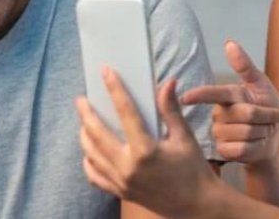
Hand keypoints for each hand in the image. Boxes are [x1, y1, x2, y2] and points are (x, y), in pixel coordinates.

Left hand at [76, 68, 220, 217]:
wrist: (197, 205)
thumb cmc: (193, 169)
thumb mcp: (185, 137)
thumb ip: (170, 110)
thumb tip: (167, 82)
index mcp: (145, 150)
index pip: (125, 112)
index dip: (115, 89)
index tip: (106, 72)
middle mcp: (128, 167)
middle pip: (97, 133)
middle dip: (86, 113)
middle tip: (81, 99)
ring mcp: (121, 181)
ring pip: (91, 154)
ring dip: (84, 135)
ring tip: (84, 120)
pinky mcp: (120, 192)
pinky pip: (94, 176)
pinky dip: (88, 161)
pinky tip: (89, 150)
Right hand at [180, 40, 278, 166]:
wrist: (272, 138)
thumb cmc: (267, 108)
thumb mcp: (261, 85)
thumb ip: (245, 66)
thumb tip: (229, 43)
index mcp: (227, 96)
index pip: (211, 94)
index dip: (198, 96)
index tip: (185, 98)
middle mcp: (219, 114)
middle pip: (245, 113)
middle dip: (264, 116)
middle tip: (268, 119)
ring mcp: (219, 133)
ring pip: (245, 131)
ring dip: (262, 132)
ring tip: (262, 131)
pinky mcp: (224, 150)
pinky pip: (241, 148)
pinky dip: (255, 146)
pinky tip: (255, 144)